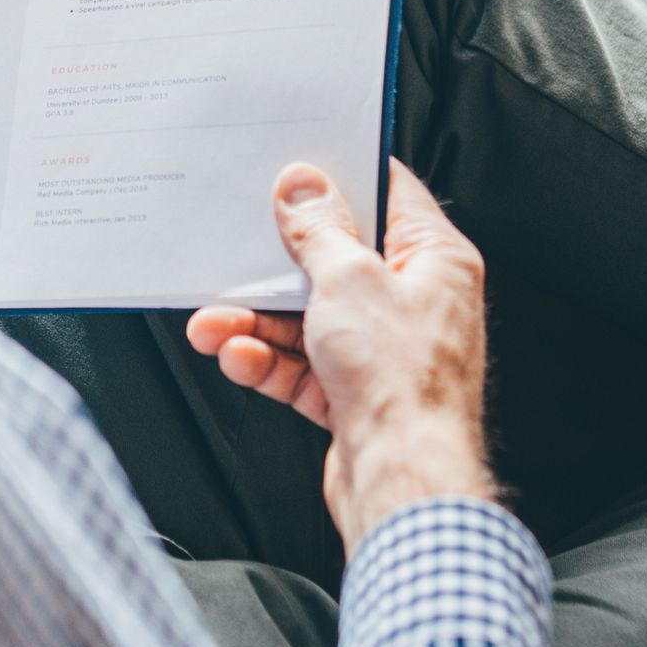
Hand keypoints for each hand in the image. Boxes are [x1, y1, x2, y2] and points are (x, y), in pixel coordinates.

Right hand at [187, 159, 495, 550]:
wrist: (404, 481)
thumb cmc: (402, 382)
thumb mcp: (348, 280)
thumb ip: (319, 230)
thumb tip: (303, 187)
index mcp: (435, 260)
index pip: (390, 195)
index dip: (342, 175)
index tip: (296, 164)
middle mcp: (414, 301)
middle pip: (335, 260)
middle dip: (274, 265)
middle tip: (234, 249)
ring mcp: (383, 349)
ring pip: (307, 317)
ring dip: (254, 320)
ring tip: (211, 322)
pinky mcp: (354, 392)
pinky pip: (300, 365)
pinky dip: (266, 361)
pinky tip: (237, 357)